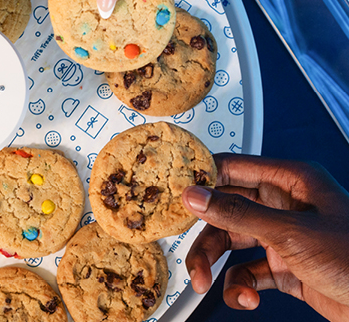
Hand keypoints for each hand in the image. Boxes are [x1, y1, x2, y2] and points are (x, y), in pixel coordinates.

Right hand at [181, 153, 348, 321]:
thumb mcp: (290, 233)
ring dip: (217, 265)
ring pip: (233, 242)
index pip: (232, 168)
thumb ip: (238, 214)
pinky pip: (250, 271)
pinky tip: (247, 298)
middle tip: (191, 256)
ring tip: (207, 284)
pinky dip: (242, 286)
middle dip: (207, 236)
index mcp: (288, 180)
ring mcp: (284, 235)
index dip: (201, 179)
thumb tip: (196, 196)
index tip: (175, 194)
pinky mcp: (286, 266)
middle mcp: (283, 204)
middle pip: (226, 211)